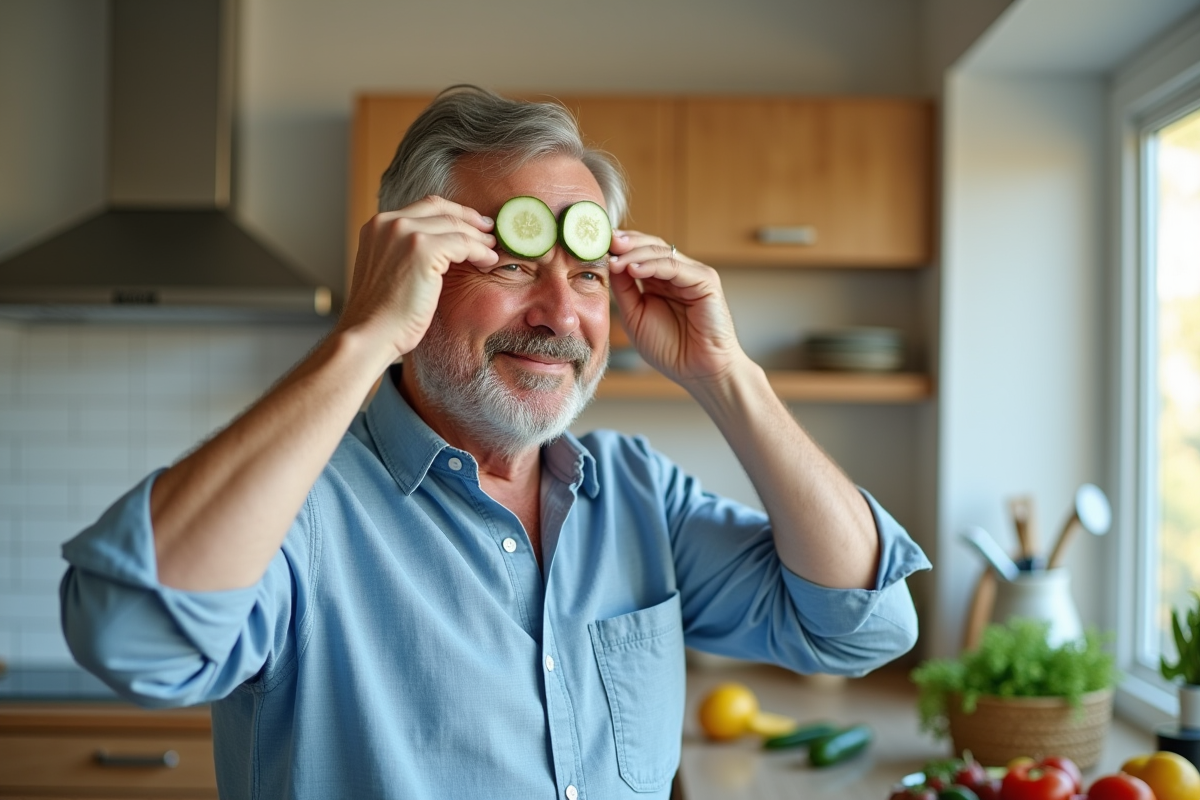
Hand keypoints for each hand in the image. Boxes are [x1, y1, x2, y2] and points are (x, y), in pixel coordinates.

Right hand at [339, 196, 497, 358]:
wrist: (371, 333)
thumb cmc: (382, 313)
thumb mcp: (389, 269)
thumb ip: (405, 251)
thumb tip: (441, 247)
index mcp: (378, 225)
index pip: (424, 207)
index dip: (453, 212)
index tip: (472, 223)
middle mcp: (389, 223)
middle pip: (441, 209)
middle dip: (469, 219)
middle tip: (489, 231)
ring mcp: (404, 233)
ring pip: (455, 226)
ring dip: (479, 238)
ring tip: (493, 250)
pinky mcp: (422, 249)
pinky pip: (464, 244)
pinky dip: (481, 252)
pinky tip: (489, 262)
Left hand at [608, 231, 744, 386]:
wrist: (697, 371)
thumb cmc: (669, 348)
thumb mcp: (635, 316)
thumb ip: (624, 290)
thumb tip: (608, 263)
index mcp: (660, 280)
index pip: (639, 253)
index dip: (618, 247)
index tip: (594, 244)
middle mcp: (677, 273)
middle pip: (650, 246)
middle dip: (625, 243)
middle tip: (604, 241)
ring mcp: (692, 274)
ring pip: (661, 252)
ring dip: (634, 253)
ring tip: (614, 258)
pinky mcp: (705, 280)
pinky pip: (675, 267)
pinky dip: (652, 266)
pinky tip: (633, 269)